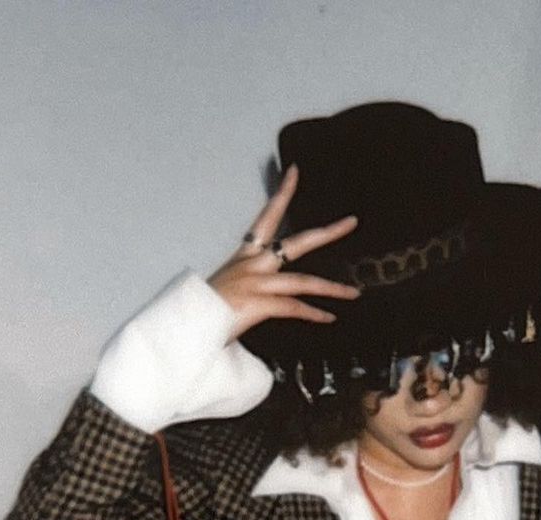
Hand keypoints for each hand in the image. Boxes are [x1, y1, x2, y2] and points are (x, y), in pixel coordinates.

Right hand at [208, 165, 359, 341]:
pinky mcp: (258, 304)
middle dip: (328, 233)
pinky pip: (294, 307)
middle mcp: (252, 265)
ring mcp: (256, 283)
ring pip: (303, 281)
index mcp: (244, 258)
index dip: (282, 193)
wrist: (186, 326)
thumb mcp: (224, 292)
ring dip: (332, 288)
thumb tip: (254, 296)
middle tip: (352, 222)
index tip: (294, 171)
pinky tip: (330, 317)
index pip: (266, 218)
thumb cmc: (201, 312)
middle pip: (297, 242)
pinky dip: (313, 314)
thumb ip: (245, 289)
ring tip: (354, 292)